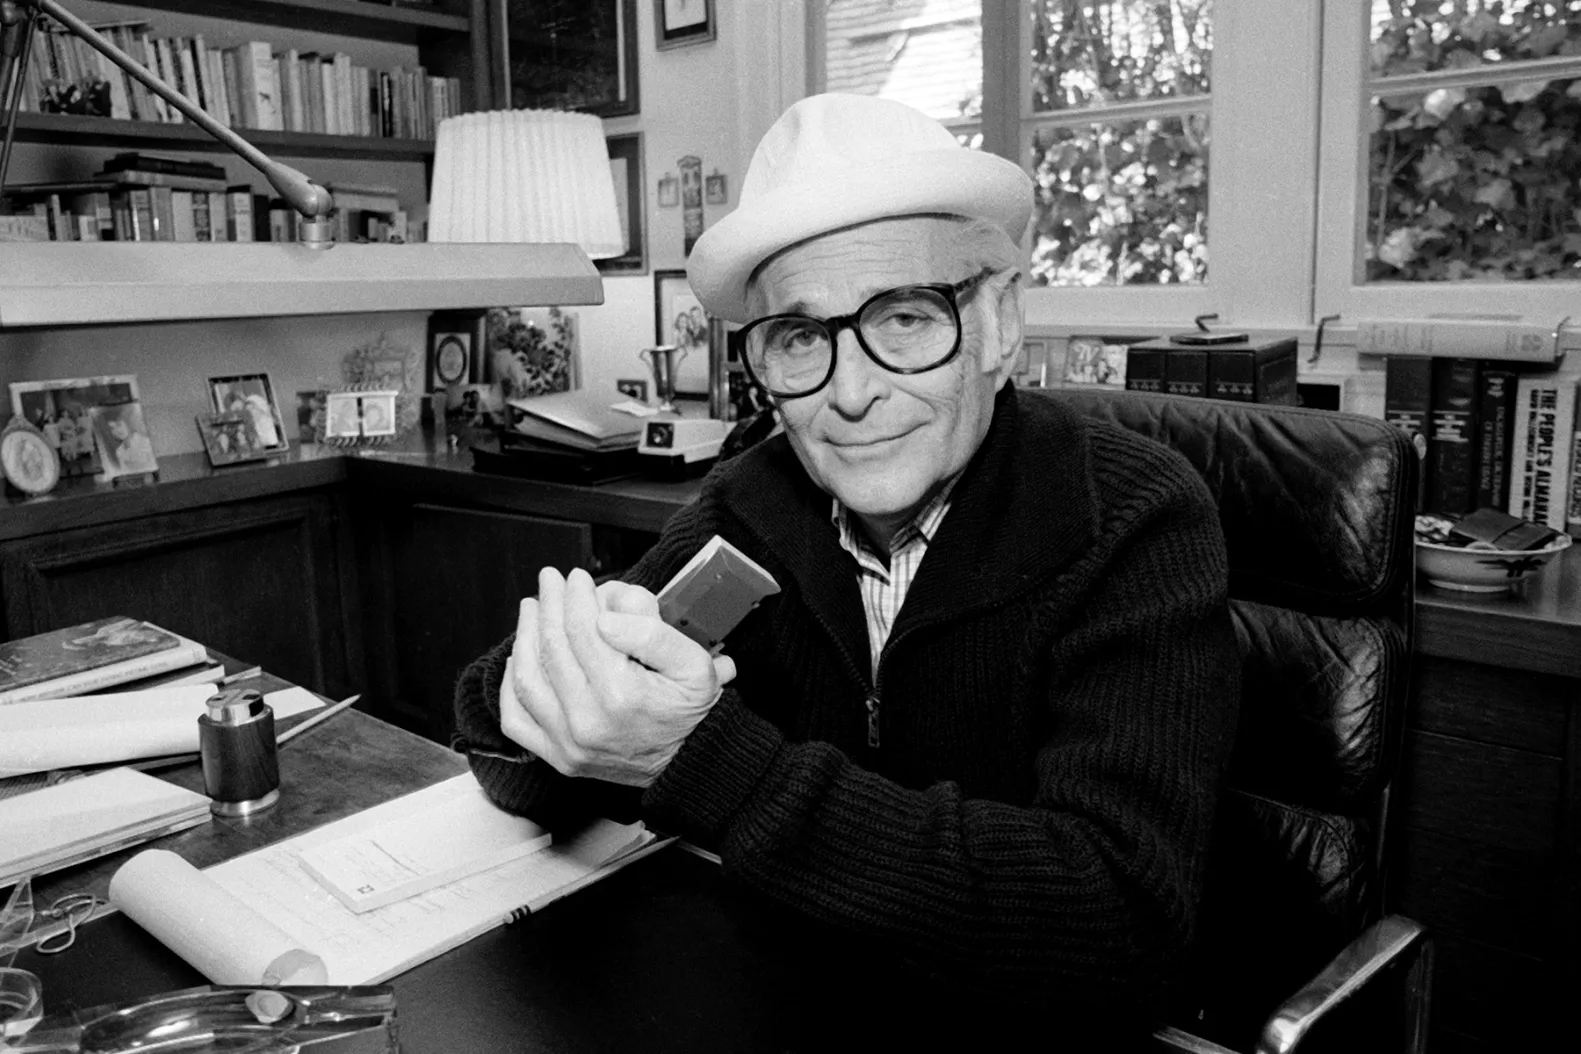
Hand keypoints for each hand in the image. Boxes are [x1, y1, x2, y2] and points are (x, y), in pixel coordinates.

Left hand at [498, 568, 735, 786]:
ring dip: (525, 635)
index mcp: (622, 695)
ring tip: (532, 608)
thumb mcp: (695, 665)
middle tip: (551, 581)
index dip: (575, 596)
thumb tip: (604, 619)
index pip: (583, 629)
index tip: (577, 577)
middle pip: (553, 648)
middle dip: (549, 605)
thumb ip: (653, 636)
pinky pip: (516, 719)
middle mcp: (589, 721)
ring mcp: (568, 743)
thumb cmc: (689, 710)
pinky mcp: (558, 757)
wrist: (687, 764)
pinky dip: (510, 685)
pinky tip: (517, 658)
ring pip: (527, 678)